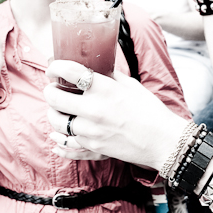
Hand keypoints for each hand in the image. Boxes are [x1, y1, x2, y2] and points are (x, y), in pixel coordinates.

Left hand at [43, 61, 187, 170]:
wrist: (162, 140)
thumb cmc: (149, 110)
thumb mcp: (130, 85)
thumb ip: (110, 75)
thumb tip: (95, 65)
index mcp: (104, 89)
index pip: (69, 71)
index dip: (55, 67)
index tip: (53, 68)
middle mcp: (93, 109)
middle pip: (54, 97)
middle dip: (49, 91)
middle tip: (52, 89)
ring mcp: (91, 130)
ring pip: (56, 121)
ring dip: (53, 113)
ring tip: (57, 110)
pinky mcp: (92, 147)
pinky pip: (66, 143)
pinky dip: (60, 138)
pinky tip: (58, 134)